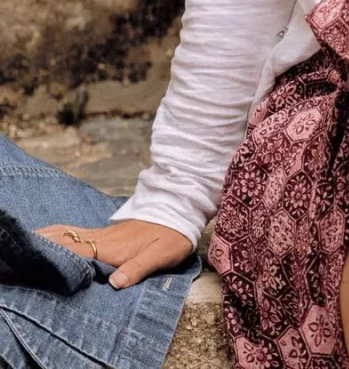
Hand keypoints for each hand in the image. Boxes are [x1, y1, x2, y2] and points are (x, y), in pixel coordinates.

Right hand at [34, 219, 192, 288]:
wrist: (180, 209)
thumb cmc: (172, 235)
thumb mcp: (161, 254)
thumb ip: (138, 268)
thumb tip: (114, 283)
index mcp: (112, 248)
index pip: (78, 251)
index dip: (57, 255)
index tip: (38, 259)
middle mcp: (104, 239)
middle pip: (67, 240)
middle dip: (45, 244)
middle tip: (24, 247)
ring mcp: (104, 235)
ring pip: (70, 235)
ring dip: (50, 238)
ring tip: (30, 241)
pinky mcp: (108, 234)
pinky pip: (78, 234)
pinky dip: (61, 235)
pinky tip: (53, 237)